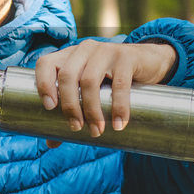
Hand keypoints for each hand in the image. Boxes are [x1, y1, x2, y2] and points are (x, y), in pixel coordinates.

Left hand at [33, 40, 176, 140]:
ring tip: (97, 130)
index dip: (43, 84)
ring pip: (90, 81)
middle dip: (70, 106)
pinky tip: (118, 124)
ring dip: (91, 110)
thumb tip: (51, 143)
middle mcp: (84, 50)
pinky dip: (118, 107)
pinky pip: (120, 84)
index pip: (46, 63)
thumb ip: (72, 112)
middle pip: (67, 76)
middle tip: (76, 127)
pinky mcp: (126, 57)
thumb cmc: (112, 80)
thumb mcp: (91, 91)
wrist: (149, 62)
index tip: (50, 108)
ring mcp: (105, 51)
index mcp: (69, 56)